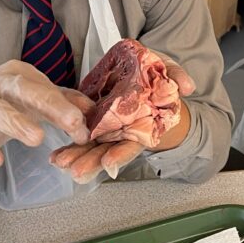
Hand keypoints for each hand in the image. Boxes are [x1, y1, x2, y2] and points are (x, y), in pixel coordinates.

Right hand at [0, 60, 93, 176]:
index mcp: (17, 74)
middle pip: (23, 90)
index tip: (84, 125)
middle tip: (73, 122)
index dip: (66, 105)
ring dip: (17, 123)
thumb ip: (63, 104)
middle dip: (50, 105)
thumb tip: (92, 110)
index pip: (45, 87)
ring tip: (37, 138)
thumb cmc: (3, 108)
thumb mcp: (33, 104)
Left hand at [50, 55, 194, 181]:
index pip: (132, 144)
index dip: (121, 153)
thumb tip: (188, 86)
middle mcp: (125, 132)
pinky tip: (56, 156)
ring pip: (92, 147)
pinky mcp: (95, 121)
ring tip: (59, 162)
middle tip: (76, 170)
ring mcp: (109, 129)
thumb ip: (178, 76)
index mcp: (144, 125)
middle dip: (91, 161)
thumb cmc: (158, 79)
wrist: (144, 78)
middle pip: (108, 150)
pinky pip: (81, 136)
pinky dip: (69, 147)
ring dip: (76, 156)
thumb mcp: (170, 72)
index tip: (109, 163)